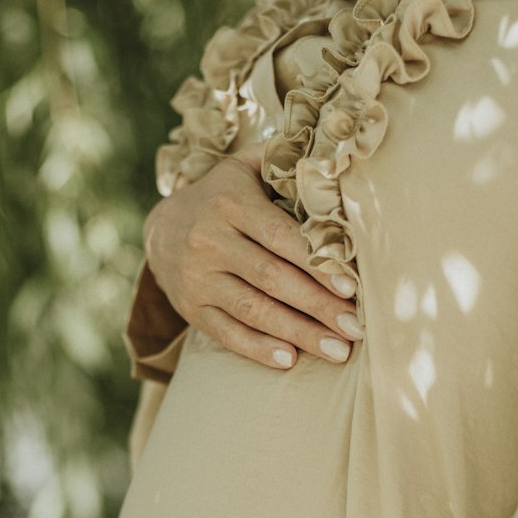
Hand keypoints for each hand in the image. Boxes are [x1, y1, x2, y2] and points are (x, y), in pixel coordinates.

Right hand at [142, 142, 361, 370]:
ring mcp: (197, 279)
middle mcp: (209, 241)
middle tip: (356, 327)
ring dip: (298, 333)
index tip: (352, 286)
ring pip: (252, 310)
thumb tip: (333, 157)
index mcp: (229, 204)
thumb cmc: (223, 196)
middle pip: (271, 278)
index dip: (316, 263)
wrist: (161, 228)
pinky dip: (257, 349)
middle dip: (318, 305)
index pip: (279, 237)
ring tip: (338, 351)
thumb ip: (282, 160)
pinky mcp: (191, 310)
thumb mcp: (244, 167)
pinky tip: (289, 360)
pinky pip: (226, 333)